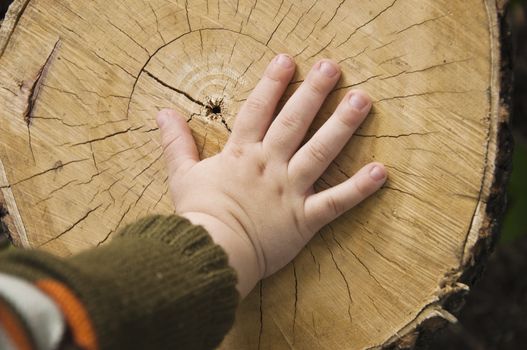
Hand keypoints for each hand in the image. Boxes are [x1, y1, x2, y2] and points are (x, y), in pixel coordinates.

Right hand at [156, 55, 386, 296]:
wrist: (210, 254)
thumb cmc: (197, 216)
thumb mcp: (181, 175)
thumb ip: (175, 142)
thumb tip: (162, 112)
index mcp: (241, 154)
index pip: (258, 110)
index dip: (272, 83)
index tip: (287, 60)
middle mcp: (269, 166)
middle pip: (294, 122)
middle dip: (313, 92)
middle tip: (332, 67)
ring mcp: (290, 191)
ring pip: (320, 152)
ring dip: (342, 125)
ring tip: (362, 100)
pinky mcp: (304, 219)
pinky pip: (336, 202)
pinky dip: (359, 188)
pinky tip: (381, 171)